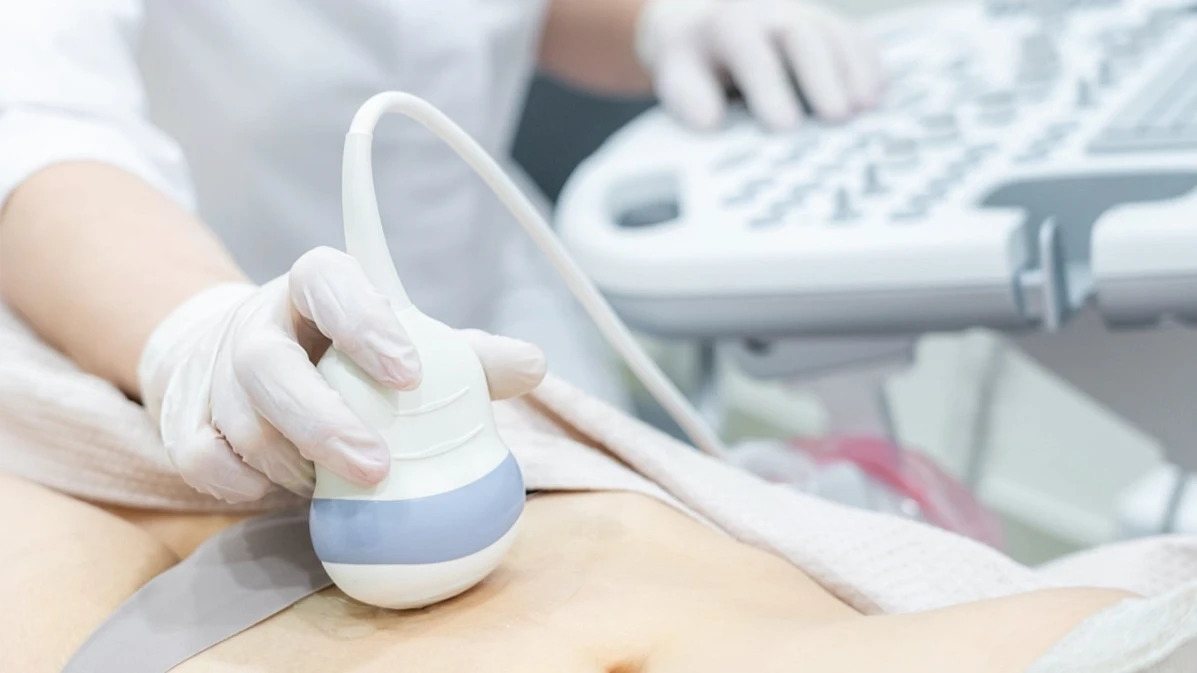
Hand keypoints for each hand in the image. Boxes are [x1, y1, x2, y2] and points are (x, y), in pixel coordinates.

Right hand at [137, 247, 546, 503]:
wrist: (245, 359)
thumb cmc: (349, 355)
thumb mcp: (406, 343)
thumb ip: (466, 356)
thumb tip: (533, 364)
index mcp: (315, 286)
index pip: (327, 280)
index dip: (364, 322)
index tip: (410, 373)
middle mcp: (258, 323)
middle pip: (267, 365)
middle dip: (323, 421)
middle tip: (377, 467)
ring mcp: (214, 372)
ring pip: (239, 420)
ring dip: (293, 464)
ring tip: (338, 484)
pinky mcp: (186, 420)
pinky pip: (202, 459)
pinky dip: (244, 485)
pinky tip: (283, 493)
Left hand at [635, 0, 884, 130]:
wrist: (702, 21)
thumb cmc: (692, 61)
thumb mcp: (677, 76)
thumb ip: (689, 97)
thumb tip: (711, 122)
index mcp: (728, 25)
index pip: (752, 54)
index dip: (770, 89)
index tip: (785, 127)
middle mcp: (769, 11)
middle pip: (801, 37)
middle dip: (821, 76)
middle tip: (837, 118)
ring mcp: (803, 13)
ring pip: (834, 34)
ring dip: (854, 71)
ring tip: (866, 108)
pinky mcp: (826, 23)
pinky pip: (854, 36)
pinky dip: (869, 62)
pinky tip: (880, 93)